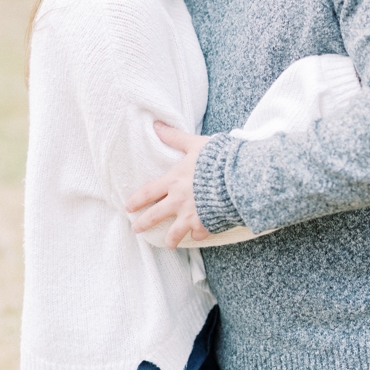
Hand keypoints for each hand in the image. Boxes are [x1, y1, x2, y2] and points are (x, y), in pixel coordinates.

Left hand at [125, 122, 211, 248]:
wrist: (241, 180)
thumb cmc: (218, 160)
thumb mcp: (195, 145)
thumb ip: (175, 137)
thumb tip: (157, 125)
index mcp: (173, 182)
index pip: (147, 193)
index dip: (136, 201)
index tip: (128, 208)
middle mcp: (179, 201)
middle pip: (155, 216)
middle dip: (143, 224)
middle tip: (136, 229)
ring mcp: (192, 216)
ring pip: (175, 233)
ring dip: (170, 239)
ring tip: (168, 244)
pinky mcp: (207, 225)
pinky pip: (199, 234)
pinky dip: (197, 235)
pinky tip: (197, 236)